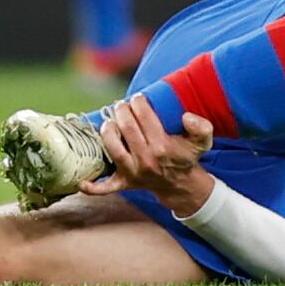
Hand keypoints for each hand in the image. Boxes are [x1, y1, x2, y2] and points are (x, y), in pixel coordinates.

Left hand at [79, 94, 216, 217]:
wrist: (180, 185)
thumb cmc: (186, 158)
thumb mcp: (202, 142)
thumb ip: (201, 127)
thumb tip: (186, 116)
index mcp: (163, 146)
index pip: (144, 116)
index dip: (138, 102)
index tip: (138, 97)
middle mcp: (146, 159)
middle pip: (126, 127)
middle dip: (121, 110)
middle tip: (121, 104)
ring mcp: (133, 172)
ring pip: (112, 148)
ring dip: (107, 131)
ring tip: (109, 121)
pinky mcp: (124, 183)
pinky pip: (105, 188)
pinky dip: (92, 186)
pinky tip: (81, 180)